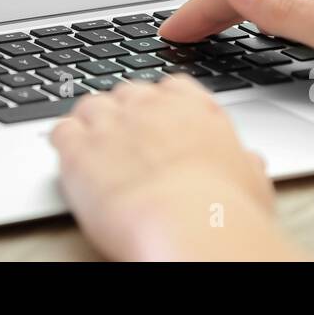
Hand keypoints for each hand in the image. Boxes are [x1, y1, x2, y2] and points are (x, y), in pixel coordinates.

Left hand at [51, 76, 293, 260]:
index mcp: (194, 108)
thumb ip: (243, 163)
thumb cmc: (226, 211)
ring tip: (93, 147)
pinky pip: (61, 131)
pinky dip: (63, 142)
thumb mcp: (252, 181)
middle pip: (127, 92)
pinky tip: (68, 156)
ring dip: (91, 124)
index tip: (159, 121)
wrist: (192, 227)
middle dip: (124, 113)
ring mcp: (111, 123)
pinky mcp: (78, 149)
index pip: (171, 87)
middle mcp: (150, 107)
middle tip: (125, 140)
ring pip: (90, 106)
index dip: (161, 105)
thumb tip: (249, 163)